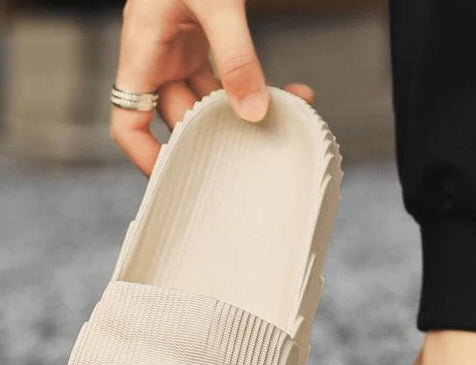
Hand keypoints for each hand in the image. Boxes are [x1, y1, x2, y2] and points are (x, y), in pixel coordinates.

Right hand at [112, 0, 313, 174]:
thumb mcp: (215, 3)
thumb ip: (236, 56)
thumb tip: (254, 113)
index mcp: (141, 50)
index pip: (127, 122)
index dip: (146, 158)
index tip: (178, 179)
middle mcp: (158, 57)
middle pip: (180, 119)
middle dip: (217, 135)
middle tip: (252, 153)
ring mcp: (182, 51)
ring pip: (209, 103)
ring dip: (246, 113)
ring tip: (284, 119)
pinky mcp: (205, 43)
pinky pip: (229, 79)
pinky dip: (257, 88)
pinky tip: (291, 92)